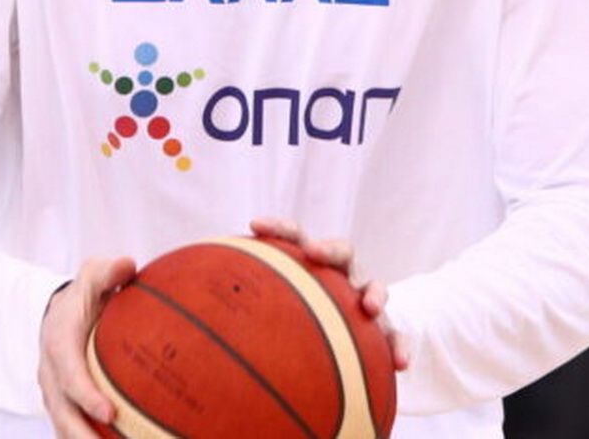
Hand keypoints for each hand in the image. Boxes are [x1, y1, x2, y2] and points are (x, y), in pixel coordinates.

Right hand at [38, 255, 138, 438]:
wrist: (60, 314)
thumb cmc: (85, 296)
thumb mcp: (93, 277)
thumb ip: (107, 272)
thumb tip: (127, 265)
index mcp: (59, 344)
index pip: (69, 375)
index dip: (86, 396)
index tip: (110, 413)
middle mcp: (51, 375)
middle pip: (62, 414)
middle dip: (83, 436)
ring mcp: (55, 394)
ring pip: (65, 428)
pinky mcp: (63, 406)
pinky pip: (73, 430)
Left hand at [250, 217, 409, 371]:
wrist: (351, 331)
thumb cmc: (300, 318)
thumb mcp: (274, 309)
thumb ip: (243, 306)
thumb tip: (187, 310)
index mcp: (310, 263)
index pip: (293, 235)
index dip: (277, 227)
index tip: (254, 224)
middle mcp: (340, 274)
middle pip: (340, 250)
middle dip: (329, 248)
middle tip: (316, 252)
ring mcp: (365, 297)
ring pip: (375, 286)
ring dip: (374, 291)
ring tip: (369, 305)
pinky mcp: (387, 326)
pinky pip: (397, 335)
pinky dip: (400, 346)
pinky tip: (400, 364)